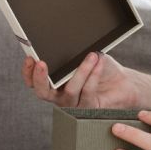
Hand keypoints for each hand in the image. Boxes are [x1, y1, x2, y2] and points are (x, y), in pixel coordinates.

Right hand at [21, 52, 137, 107]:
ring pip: (69, 90)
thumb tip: (64, 41)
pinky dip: (93, 74)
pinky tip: (99, 62)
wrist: (122, 82)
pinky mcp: (89, 108)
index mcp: (55, 83)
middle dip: (40, 78)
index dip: (28, 72)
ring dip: (80, 71)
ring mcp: (74, 104)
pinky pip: (87, 91)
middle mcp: (60, 95)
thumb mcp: (83, 56)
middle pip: (43, 92)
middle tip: (41, 63)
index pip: (34, 82)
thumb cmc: (100, 67)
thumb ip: (72, 53)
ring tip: (91, 56)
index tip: (30, 58)